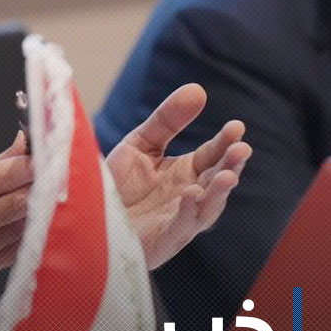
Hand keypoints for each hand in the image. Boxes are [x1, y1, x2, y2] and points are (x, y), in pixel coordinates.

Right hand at [0, 131, 31, 280]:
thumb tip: (24, 143)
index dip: (26, 166)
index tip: (42, 157)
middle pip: (16, 203)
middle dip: (37, 186)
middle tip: (48, 173)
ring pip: (21, 226)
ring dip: (35, 210)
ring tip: (36, 195)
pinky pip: (17, 249)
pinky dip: (26, 233)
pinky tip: (23, 221)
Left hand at [105, 83, 250, 269]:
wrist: (88, 217)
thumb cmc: (118, 185)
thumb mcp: (140, 144)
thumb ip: (167, 120)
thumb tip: (198, 88)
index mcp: (188, 173)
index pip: (214, 155)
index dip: (225, 142)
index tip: (236, 127)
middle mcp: (189, 196)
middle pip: (217, 181)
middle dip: (231, 166)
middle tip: (242, 149)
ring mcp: (178, 220)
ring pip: (207, 208)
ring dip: (219, 192)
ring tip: (227, 175)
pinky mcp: (162, 241)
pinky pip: (180, 227)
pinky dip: (188, 212)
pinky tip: (191, 193)